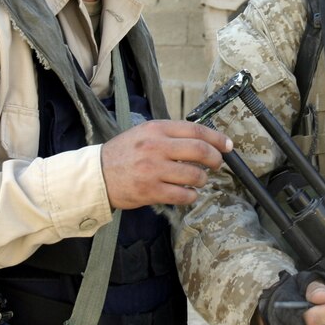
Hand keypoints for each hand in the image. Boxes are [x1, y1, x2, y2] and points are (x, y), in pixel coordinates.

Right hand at [100, 120, 231, 208]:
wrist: (97, 175)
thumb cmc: (123, 154)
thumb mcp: (144, 133)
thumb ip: (170, 134)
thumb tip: (202, 139)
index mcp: (156, 129)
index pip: (196, 130)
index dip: (217, 138)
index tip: (228, 145)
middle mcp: (156, 147)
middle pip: (199, 150)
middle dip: (215, 159)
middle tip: (218, 164)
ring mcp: (153, 170)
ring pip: (194, 175)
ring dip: (202, 179)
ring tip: (199, 180)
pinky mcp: (151, 191)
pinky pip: (182, 195)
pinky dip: (191, 196)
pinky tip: (188, 193)